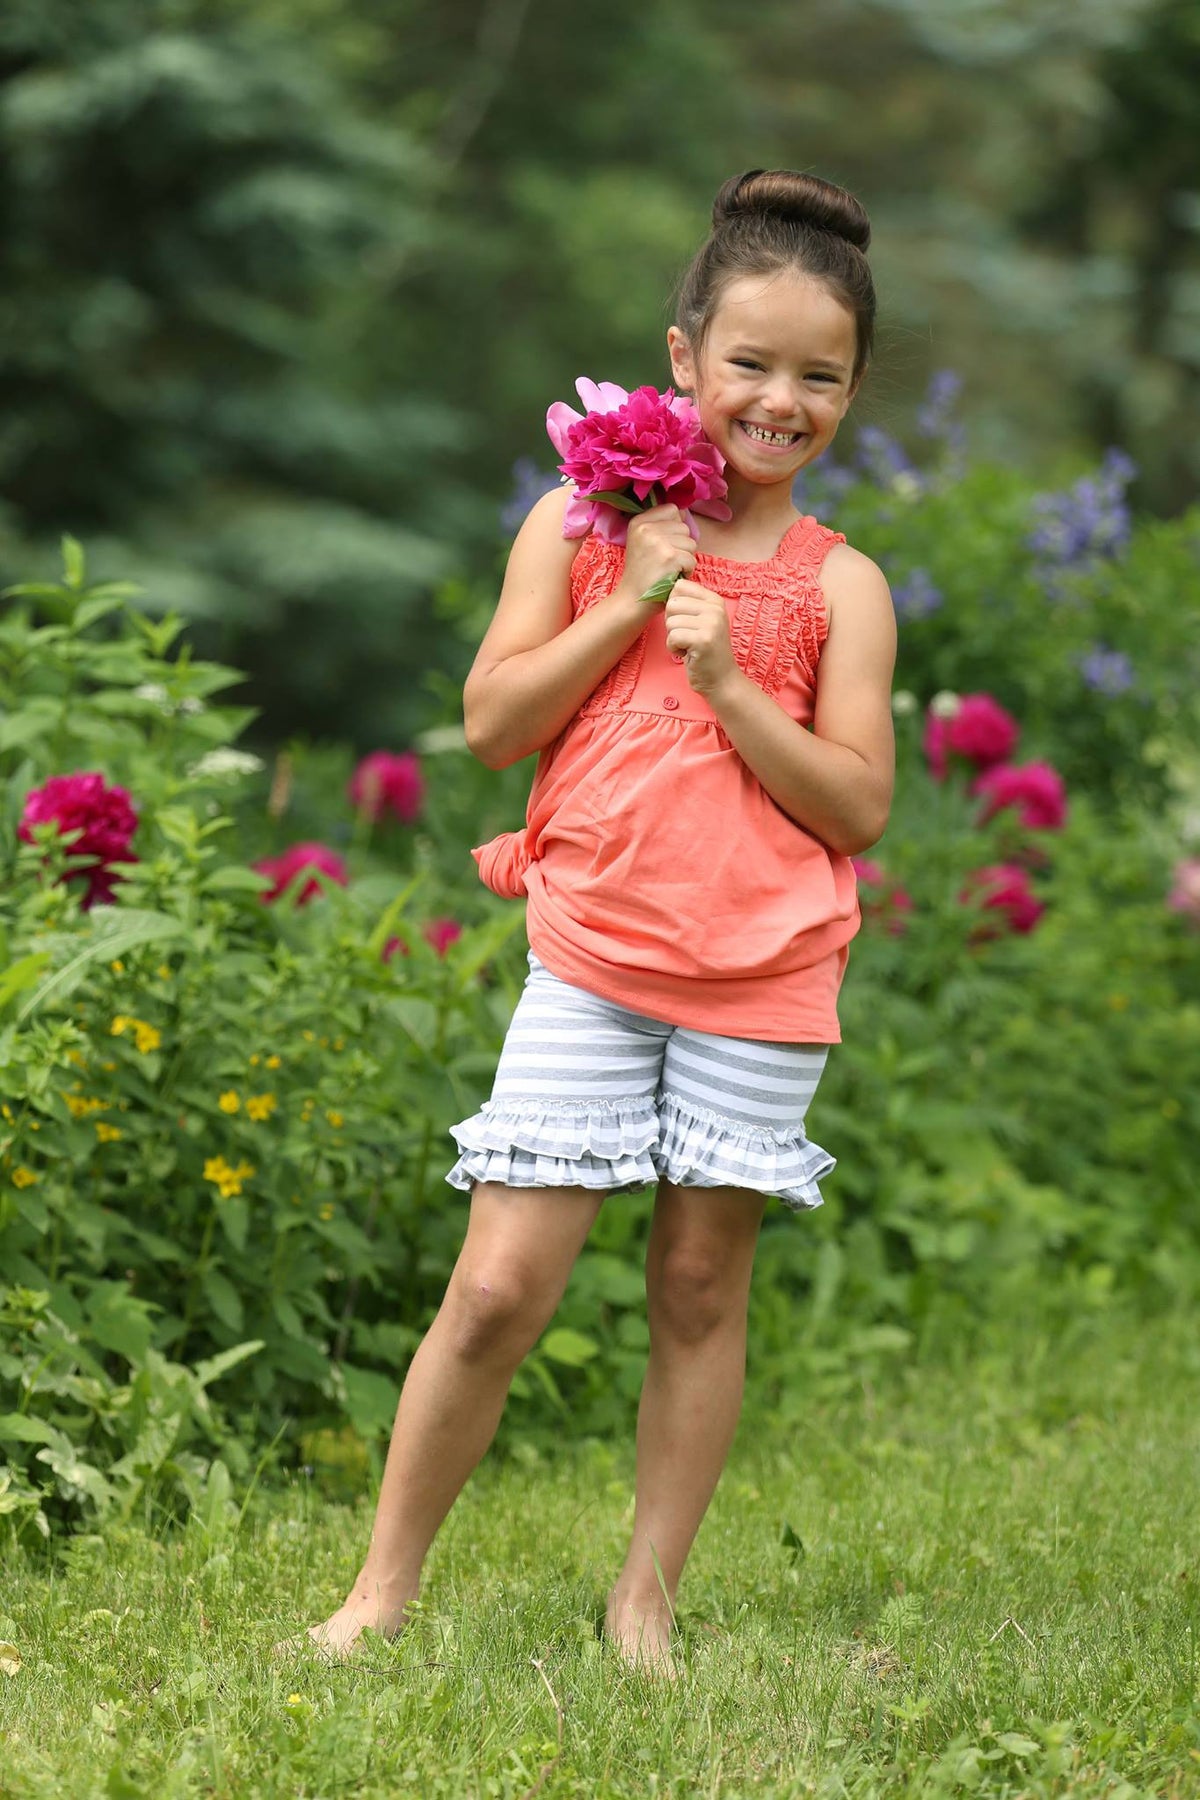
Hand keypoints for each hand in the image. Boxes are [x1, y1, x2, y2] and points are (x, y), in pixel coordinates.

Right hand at [617, 505, 695, 606]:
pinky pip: (692, 559)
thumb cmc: (642, 573)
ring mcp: (658, 542)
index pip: (672, 509)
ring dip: (685, 558)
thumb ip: (659, 525)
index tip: (664, 544)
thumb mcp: (642, 541)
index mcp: (639, 521)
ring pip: (691, 543)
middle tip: (665, 561)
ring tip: (669, 569)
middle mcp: (646, 528)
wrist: (632, 600)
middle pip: (684, 527)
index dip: (674, 527)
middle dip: (681, 545)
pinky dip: (687, 571)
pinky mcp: (669, 557)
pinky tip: (673, 577)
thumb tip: (683, 513)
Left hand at [663, 579, 740, 697]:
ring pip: (670, 621)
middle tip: (687, 637)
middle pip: (672, 603)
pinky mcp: (703, 639)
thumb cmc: (705, 651)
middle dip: (672, 623)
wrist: (722, 680)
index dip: (674, 606)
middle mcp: (715, 608)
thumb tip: (661, 589)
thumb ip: (687, 604)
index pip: (679, 586)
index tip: (686, 622)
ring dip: (673, 638)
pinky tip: (688, 654)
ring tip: (689, 646)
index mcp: (714, 600)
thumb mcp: (702, 621)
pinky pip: (672, 637)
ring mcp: (711, 623)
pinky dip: (674, 649)